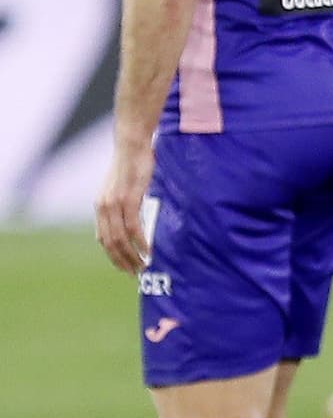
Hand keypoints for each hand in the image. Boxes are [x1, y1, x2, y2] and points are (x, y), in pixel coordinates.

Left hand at [95, 139, 154, 274]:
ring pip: (121, 238)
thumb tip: (127, 221)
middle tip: (135, 272)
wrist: (132, 145)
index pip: (103, 239)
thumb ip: (120, 204)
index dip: (113, 256)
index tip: (125, 266)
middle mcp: (104, 207)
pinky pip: (133, 227)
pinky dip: (141, 241)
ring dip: (132, 255)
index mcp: (101, 206)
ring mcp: (115, 204)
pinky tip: (148, 250)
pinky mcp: (129, 199)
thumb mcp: (120, 187)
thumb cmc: (131, 164)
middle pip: (110, 243)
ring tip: (143, 265)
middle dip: (122, 260)